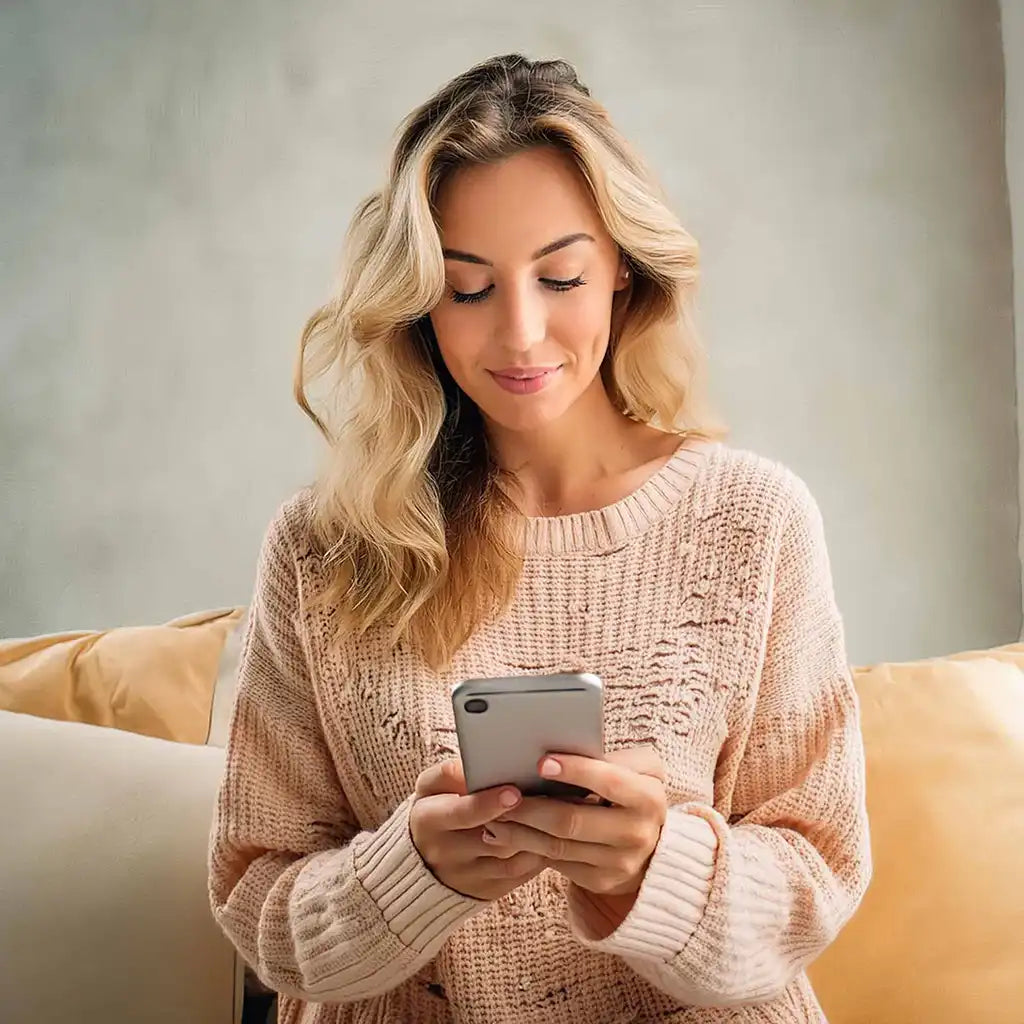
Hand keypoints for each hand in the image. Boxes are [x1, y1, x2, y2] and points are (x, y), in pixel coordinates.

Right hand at [409, 759, 545, 901]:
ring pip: (510, 860)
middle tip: (549, 800)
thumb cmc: (436, 809)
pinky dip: (539, 855)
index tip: (515, 792)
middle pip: (492, 839)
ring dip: (536, 838)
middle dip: (522, 820)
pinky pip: (519, 875)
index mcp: (429, 821)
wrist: (425, 859)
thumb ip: (448, 773)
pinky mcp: (487, 891)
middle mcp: (446, 853)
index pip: (462, 813)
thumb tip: (473, 768)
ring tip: (557, 814)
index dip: (489, 803)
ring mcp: (468, 877)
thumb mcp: (430, 787)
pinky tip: (552, 834)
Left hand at [481, 747, 666, 898]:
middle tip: (503, 795)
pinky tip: (507, 835)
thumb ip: (611, 758)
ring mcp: (619, 863)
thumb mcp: (637, 769)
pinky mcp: (601, 881)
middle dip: (532, 807)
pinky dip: (528, 847)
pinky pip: (557, 863)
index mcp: (648, 798)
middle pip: (573, 821)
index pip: (609, 781)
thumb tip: (563, 747)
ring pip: (558, 846)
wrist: (652, 844)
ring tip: (494, 816)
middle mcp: (637, 834)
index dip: (576, 771)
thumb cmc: (633, 792)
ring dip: (520, 831)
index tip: (541, 762)